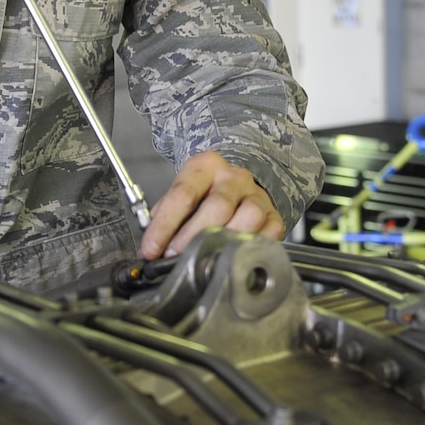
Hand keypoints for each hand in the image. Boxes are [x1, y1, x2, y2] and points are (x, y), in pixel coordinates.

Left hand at [140, 151, 283, 259]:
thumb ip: (166, 217)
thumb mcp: (181, 195)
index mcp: (205, 166)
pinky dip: (251, 248)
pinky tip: (234, 256)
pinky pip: (268, 234)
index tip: (151, 250)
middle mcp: (234, 177)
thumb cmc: (203, 193)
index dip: (164, 226)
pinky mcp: (274, 215)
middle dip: (192, 237)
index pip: (182, 194)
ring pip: (248, 218)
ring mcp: (257, 195)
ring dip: (224, 243)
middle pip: (217, 206)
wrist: (236, 186)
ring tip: (205, 259)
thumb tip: (152, 248)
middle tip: (176, 257)